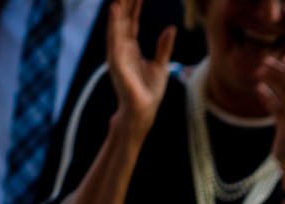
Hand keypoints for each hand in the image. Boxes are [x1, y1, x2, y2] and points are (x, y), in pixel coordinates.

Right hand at [103, 0, 174, 134]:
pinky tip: (115, 9)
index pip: (132, 21)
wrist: (143, 111)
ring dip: (117, 9)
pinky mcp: (116, 60)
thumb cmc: (149, 92)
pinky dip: (114, 23)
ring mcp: (117, 53)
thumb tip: (171, 28)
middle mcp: (121, 47)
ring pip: (116, 25)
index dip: (135, 6)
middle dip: (124, 3)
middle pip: (122, 19)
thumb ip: (164, 46)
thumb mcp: (161, 65)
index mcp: (131, 47)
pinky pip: (114, 38)